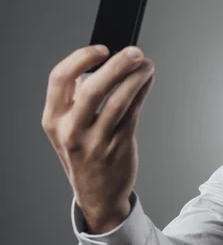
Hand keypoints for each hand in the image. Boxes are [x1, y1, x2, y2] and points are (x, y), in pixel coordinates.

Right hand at [41, 45, 154, 232]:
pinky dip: (142, 92)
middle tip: (135, 52)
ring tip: (146, 65)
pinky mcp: (119, 146)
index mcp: (54, 119)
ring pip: (119, 101)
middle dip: (117, 65)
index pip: (59, 79)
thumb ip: (75, 98)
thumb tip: (93, 67)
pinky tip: (147, 81)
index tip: (101, 49)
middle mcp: (72, 130)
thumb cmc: (83, 155)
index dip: (81, 58)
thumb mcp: (67, 128)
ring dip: (136, 78)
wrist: (97, 195)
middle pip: (93, 88)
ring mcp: (97, 140)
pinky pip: (133, 112)